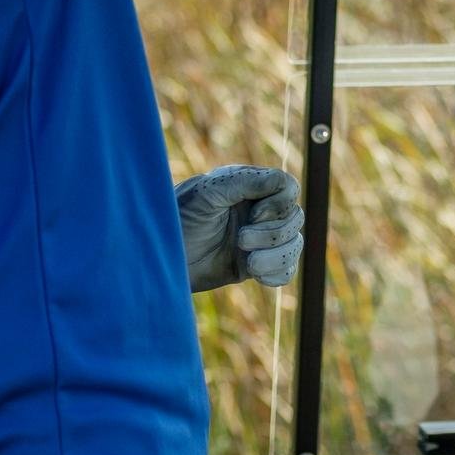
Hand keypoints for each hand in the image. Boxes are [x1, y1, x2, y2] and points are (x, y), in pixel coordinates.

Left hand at [176, 166, 302, 292]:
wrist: (159, 261)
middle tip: (240, 240)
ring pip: (293, 245)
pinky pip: (286, 270)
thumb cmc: (176, 220)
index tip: (253, 214)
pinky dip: (276, 273)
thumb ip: (244, 182)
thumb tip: (281, 180)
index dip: (279, 204)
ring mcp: (258, 239)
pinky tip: (255, 274)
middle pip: (295, 218)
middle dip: (272, 234)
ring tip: (249, 263)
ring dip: (275, 256)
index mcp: (247, 187)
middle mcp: (256, 211)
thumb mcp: (206, 193)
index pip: (288, 188)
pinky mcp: (254, 266)